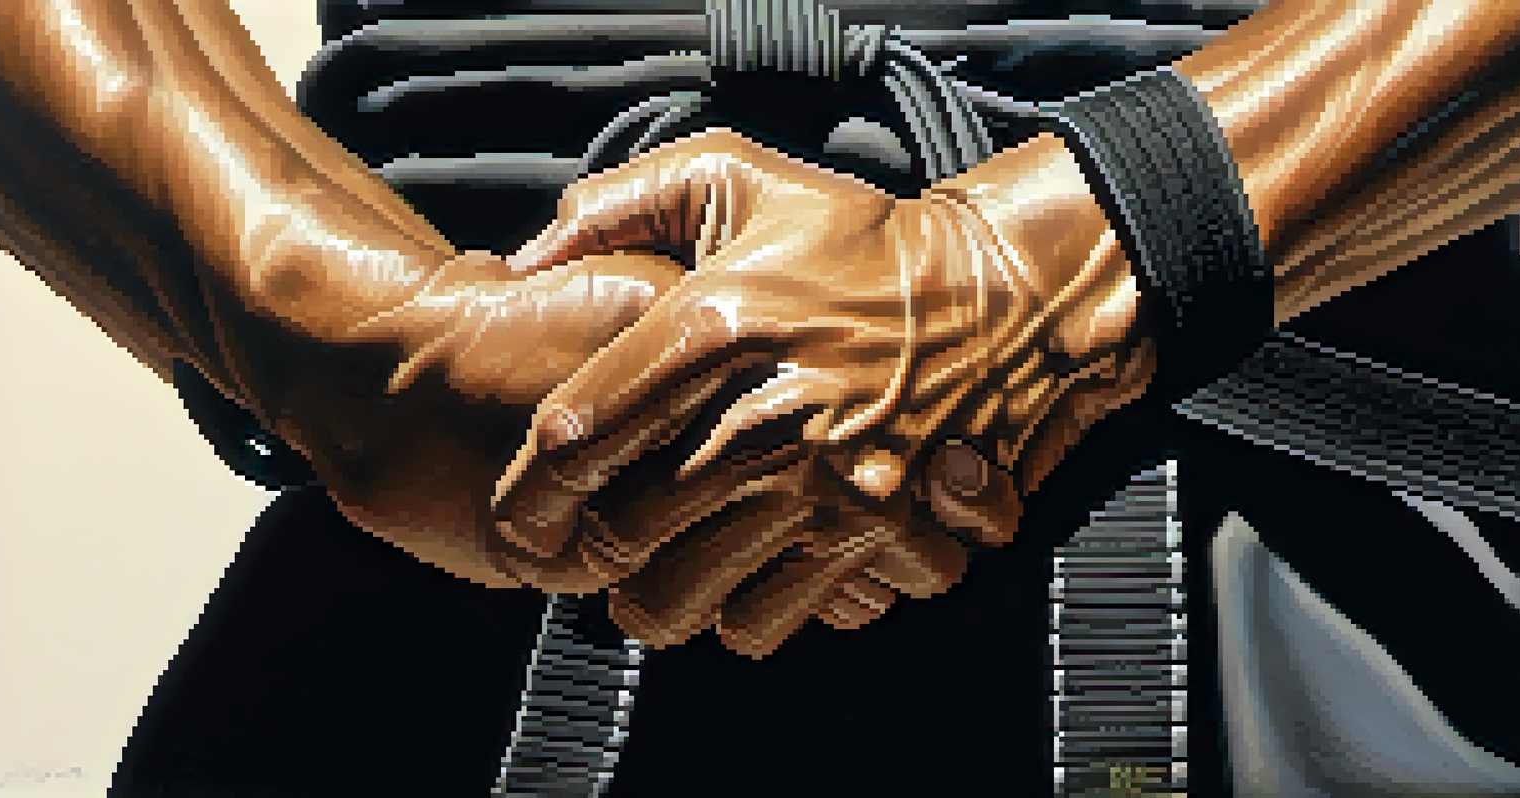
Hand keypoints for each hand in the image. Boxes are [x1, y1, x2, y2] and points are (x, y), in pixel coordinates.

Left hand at [490, 129, 1155, 656]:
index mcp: (715, 324)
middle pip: (623, 532)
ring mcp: (822, 485)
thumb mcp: (737, 177)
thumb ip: (619, 202)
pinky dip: (739, 615)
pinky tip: (736, 579)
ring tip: (648, 579)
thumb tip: (529, 259)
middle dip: (585, 552)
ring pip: (686, 597)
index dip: (529, 488)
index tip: (521, 511)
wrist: (999, 298)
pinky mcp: (873, 534)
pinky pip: (770, 617)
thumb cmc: (855, 241)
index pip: (578, 433)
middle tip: (580, 549)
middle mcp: (762, 416)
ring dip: (652, 600)